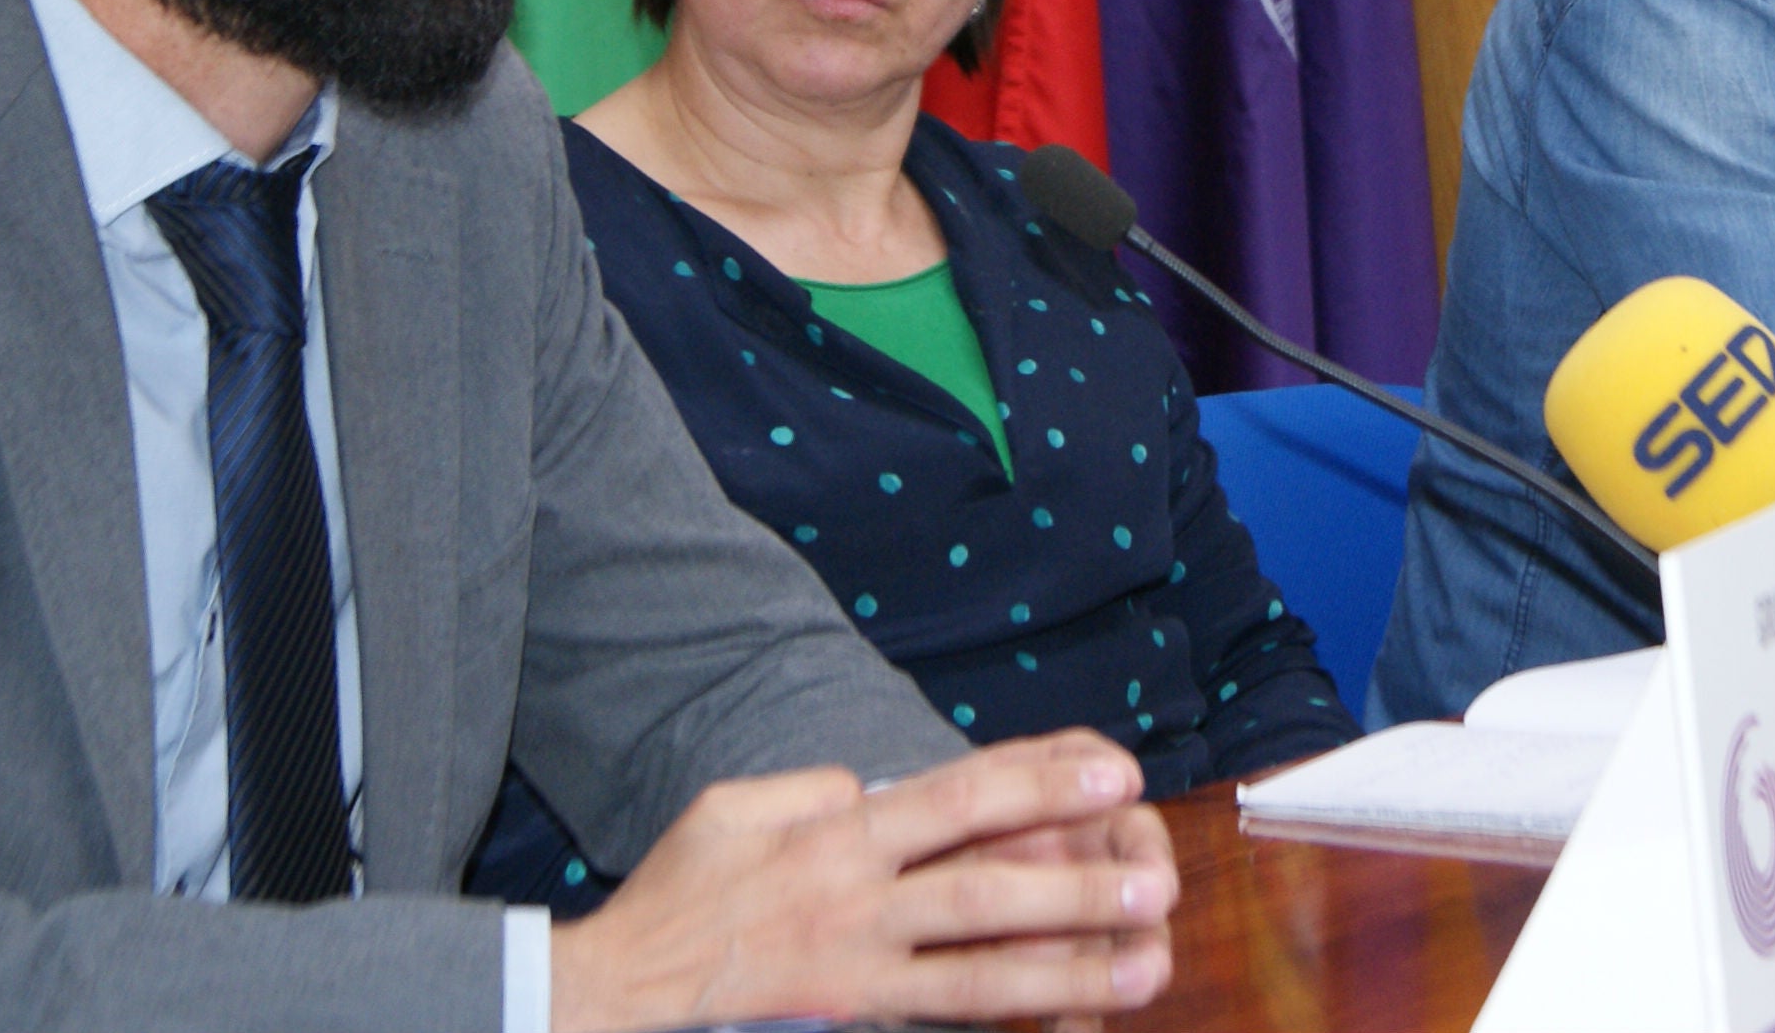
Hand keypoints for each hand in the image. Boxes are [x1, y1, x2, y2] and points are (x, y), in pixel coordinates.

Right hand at [543, 731, 1176, 1032]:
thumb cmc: (675, 892)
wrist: (616, 993)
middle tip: (1158, 876)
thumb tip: (868, 786)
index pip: (961, 795)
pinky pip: (942, 1023)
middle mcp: (858, 902)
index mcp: (837, 832)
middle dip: (1078, 882)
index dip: (1044, 779)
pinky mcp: (851, 1021)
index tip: (1117, 767)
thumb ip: (811, 788)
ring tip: (1145, 962)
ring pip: (981, 973)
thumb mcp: (732, 807)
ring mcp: (858, 974)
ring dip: (1070, 967)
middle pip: (986, 888)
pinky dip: (1007, 1022)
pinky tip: (1068, 1025)